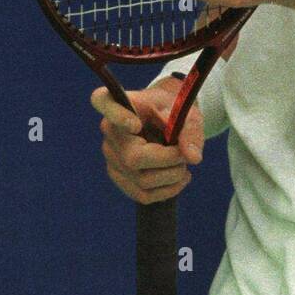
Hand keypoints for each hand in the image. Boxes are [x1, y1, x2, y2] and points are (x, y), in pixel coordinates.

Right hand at [90, 77, 203, 205]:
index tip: (137, 125)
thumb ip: (190, 131)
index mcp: (122, 102)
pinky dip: (166, 191)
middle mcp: (109, 130)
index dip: (117, 116)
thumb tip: (193, 158)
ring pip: (141, 180)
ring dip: (172, 177)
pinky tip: (180, 179)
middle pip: (133, 158)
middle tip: (185, 155)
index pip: (101, 100)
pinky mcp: (118, 176)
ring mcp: (111, 156)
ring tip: (184, 164)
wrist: (169, 118)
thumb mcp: (186, 113)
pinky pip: (141, 194)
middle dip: (168, 161)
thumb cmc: (175, 110)